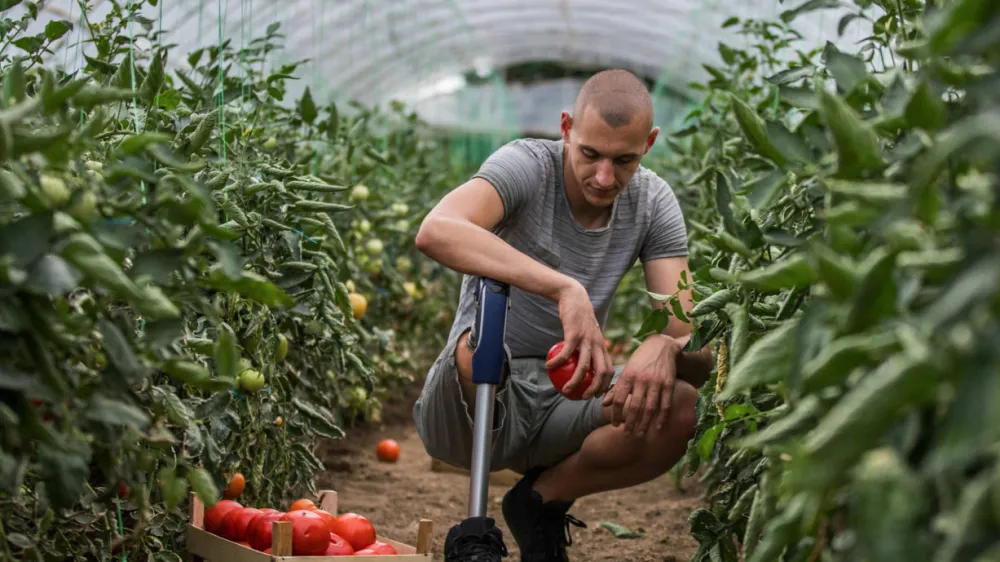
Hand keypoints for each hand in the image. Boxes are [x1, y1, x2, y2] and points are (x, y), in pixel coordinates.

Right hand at [545, 280, 614, 399]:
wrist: (574, 297)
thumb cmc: (578, 317)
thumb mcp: (586, 333)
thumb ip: (586, 347)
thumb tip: (579, 365)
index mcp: (602, 346)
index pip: (609, 370)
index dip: (605, 385)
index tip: (595, 395)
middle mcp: (598, 345)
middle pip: (601, 372)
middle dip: (595, 389)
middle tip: (582, 398)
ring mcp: (587, 340)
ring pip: (584, 367)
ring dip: (575, 382)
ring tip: (565, 390)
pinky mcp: (574, 334)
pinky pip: (565, 354)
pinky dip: (557, 363)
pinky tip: (548, 366)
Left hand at [602, 334, 682, 435]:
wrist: (662, 346)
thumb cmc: (640, 359)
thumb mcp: (626, 370)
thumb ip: (616, 388)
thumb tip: (604, 404)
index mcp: (628, 375)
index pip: (618, 399)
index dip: (615, 414)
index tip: (614, 424)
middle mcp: (641, 380)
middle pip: (634, 406)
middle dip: (629, 423)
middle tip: (626, 434)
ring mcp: (656, 382)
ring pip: (649, 408)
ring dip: (644, 424)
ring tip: (639, 434)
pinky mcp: (669, 384)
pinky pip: (665, 404)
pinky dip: (662, 417)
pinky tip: (657, 427)